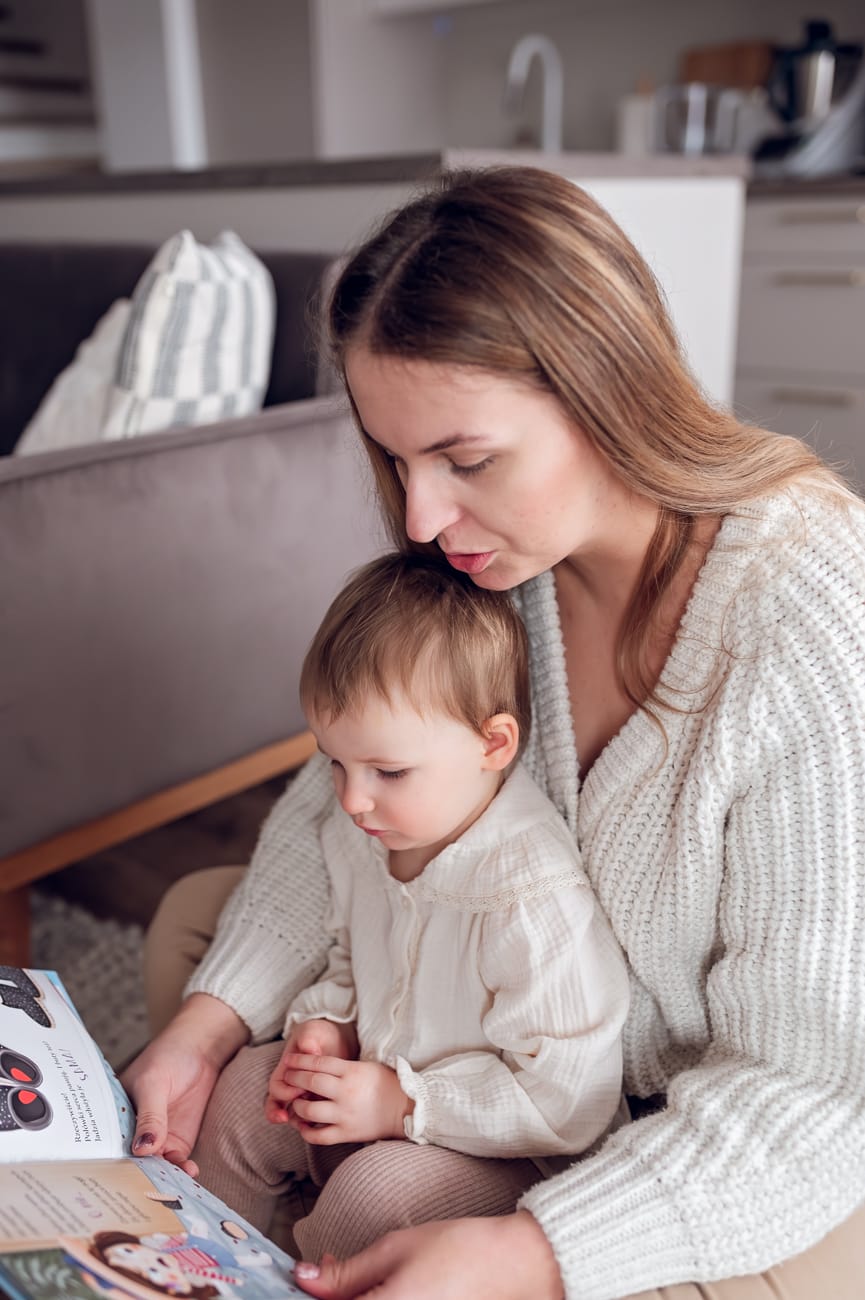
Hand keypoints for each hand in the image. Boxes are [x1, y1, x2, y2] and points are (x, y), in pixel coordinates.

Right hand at [121, 993, 248, 1176]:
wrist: (202, 1049)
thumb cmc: (169, 1056)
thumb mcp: (154, 1083)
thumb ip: (150, 1116)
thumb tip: (143, 1149)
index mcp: (115, 1117)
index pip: (108, 1148)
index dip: (111, 1167)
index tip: (117, 1186)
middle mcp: (132, 1132)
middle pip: (131, 1163)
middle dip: (137, 1180)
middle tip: (145, 1197)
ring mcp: (156, 1139)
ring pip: (154, 1168)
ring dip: (162, 1179)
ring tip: (172, 1188)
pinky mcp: (178, 1141)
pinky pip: (176, 1163)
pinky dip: (181, 1172)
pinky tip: (188, 1176)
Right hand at [265, 1019, 357, 1123]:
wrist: (342, 1039)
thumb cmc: (323, 1034)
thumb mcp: (314, 1031)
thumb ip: (309, 1038)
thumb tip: (310, 1049)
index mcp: (287, 1069)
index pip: (276, 1086)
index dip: (283, 1091)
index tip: (299, 1089)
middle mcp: (293, 1085)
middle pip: (276, 1106)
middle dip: (277, 1114)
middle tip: (286, 1118)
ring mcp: (306, 1095)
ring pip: (293, 1115)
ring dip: (296, 1120)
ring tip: (307, 1122)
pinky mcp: (322, 1101)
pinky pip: (312, 1117)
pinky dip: (314, 1122)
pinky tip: (324, 1122)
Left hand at [270, 1054, 411, 1143]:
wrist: (405, 1110)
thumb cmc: (386, 1084)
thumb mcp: (366, 1066)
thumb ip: (342, 1066)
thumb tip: (316, 1064)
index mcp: (352, 1072)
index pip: (318, 1062)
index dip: (300, 1060)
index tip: (289, 1059)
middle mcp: (346, 1092)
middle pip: (311, 1082)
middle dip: (294, 1078)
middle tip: (286, 1077)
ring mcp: (345, 1114)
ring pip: (309, 1110)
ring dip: (298, 1105)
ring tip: (296, 1102)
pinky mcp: (347, 1133)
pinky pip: (319, 1136)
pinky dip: (307, 1132)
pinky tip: (303, 1126)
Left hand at [293, 1211, 564, 1299]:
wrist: (517, 1267)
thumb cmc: (459, 1250)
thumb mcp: (396, 1249)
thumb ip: (346, 1273)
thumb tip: (302, 1277)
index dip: (308, 1297)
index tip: (297, 1283)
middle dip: (333, 1299)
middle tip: (325, 1278)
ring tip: (356, 1284)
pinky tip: (382, 1291)